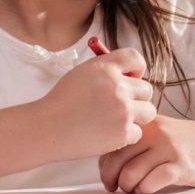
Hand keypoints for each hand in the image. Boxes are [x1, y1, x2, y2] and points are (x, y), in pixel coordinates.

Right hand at [40, 48, 156, 157]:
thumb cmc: (60, 103)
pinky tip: (107, 134)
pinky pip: (138, 132)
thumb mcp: (81, 74)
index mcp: (105, 68)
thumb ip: (106, 70)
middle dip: (136, 98)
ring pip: (148, 111)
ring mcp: (122, 110)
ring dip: (136, 116)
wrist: (45, 129)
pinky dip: (125, 136)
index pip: (135, 57)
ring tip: (114, 120)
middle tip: (119, 106)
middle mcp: (117, 87)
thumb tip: (131, 73)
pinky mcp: (123, 133)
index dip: (136, 69)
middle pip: (146, 89)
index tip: (131, 78)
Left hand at [99, 116, 194, 193]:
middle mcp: (155, 133)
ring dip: (128, 187)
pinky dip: (145, 190)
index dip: (105, 166)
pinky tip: (149, 189)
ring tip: (134, 189)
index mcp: (145, 124)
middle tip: (116, 187)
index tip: (108, 177)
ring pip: (131, 173)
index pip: (112, 146)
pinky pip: (152, 182)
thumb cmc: (184, 142)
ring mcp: (169, 149)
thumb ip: (135, 144)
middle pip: (117, 160)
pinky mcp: (181, 165)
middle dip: (111, 179)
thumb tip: (106, 167)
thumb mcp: (158, 134)